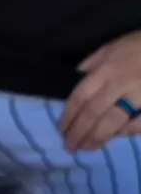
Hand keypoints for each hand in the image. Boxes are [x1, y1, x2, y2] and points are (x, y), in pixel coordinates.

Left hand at [61, 31, 140, 152]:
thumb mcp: (113, 45)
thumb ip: (95, 61)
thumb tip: (79, 74)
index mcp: (105, 70)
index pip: (80, 96)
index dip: (69, 115)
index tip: (61, 129)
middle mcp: (118, 84)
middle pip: (93, 112)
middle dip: (79, 131)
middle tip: (69, 146)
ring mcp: (139, 97)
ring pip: (113, 122)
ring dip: (98, 137)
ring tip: (87, 148)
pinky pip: (139, 123)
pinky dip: (127, 132)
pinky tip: (117, 137)